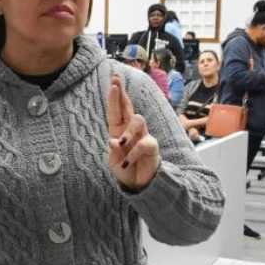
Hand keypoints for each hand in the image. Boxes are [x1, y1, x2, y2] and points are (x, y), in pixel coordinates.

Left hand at [107, 75, 159, 190]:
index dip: (115, 96)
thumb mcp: (114, 162)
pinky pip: (144, 143)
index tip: (113, 81)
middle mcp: (131, 130)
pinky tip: (127, 163)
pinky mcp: (152, 146)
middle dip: (121, 93)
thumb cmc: (125, 169)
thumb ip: (114, 152)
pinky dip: (133, 153)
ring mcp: (142, 136)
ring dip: (128, 131)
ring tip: (121, 144)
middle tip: (115, 81)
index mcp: (118, 130)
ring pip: (138, 120)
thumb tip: (113, 141)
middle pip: (128, 107)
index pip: (116, 110)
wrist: (139, 184)